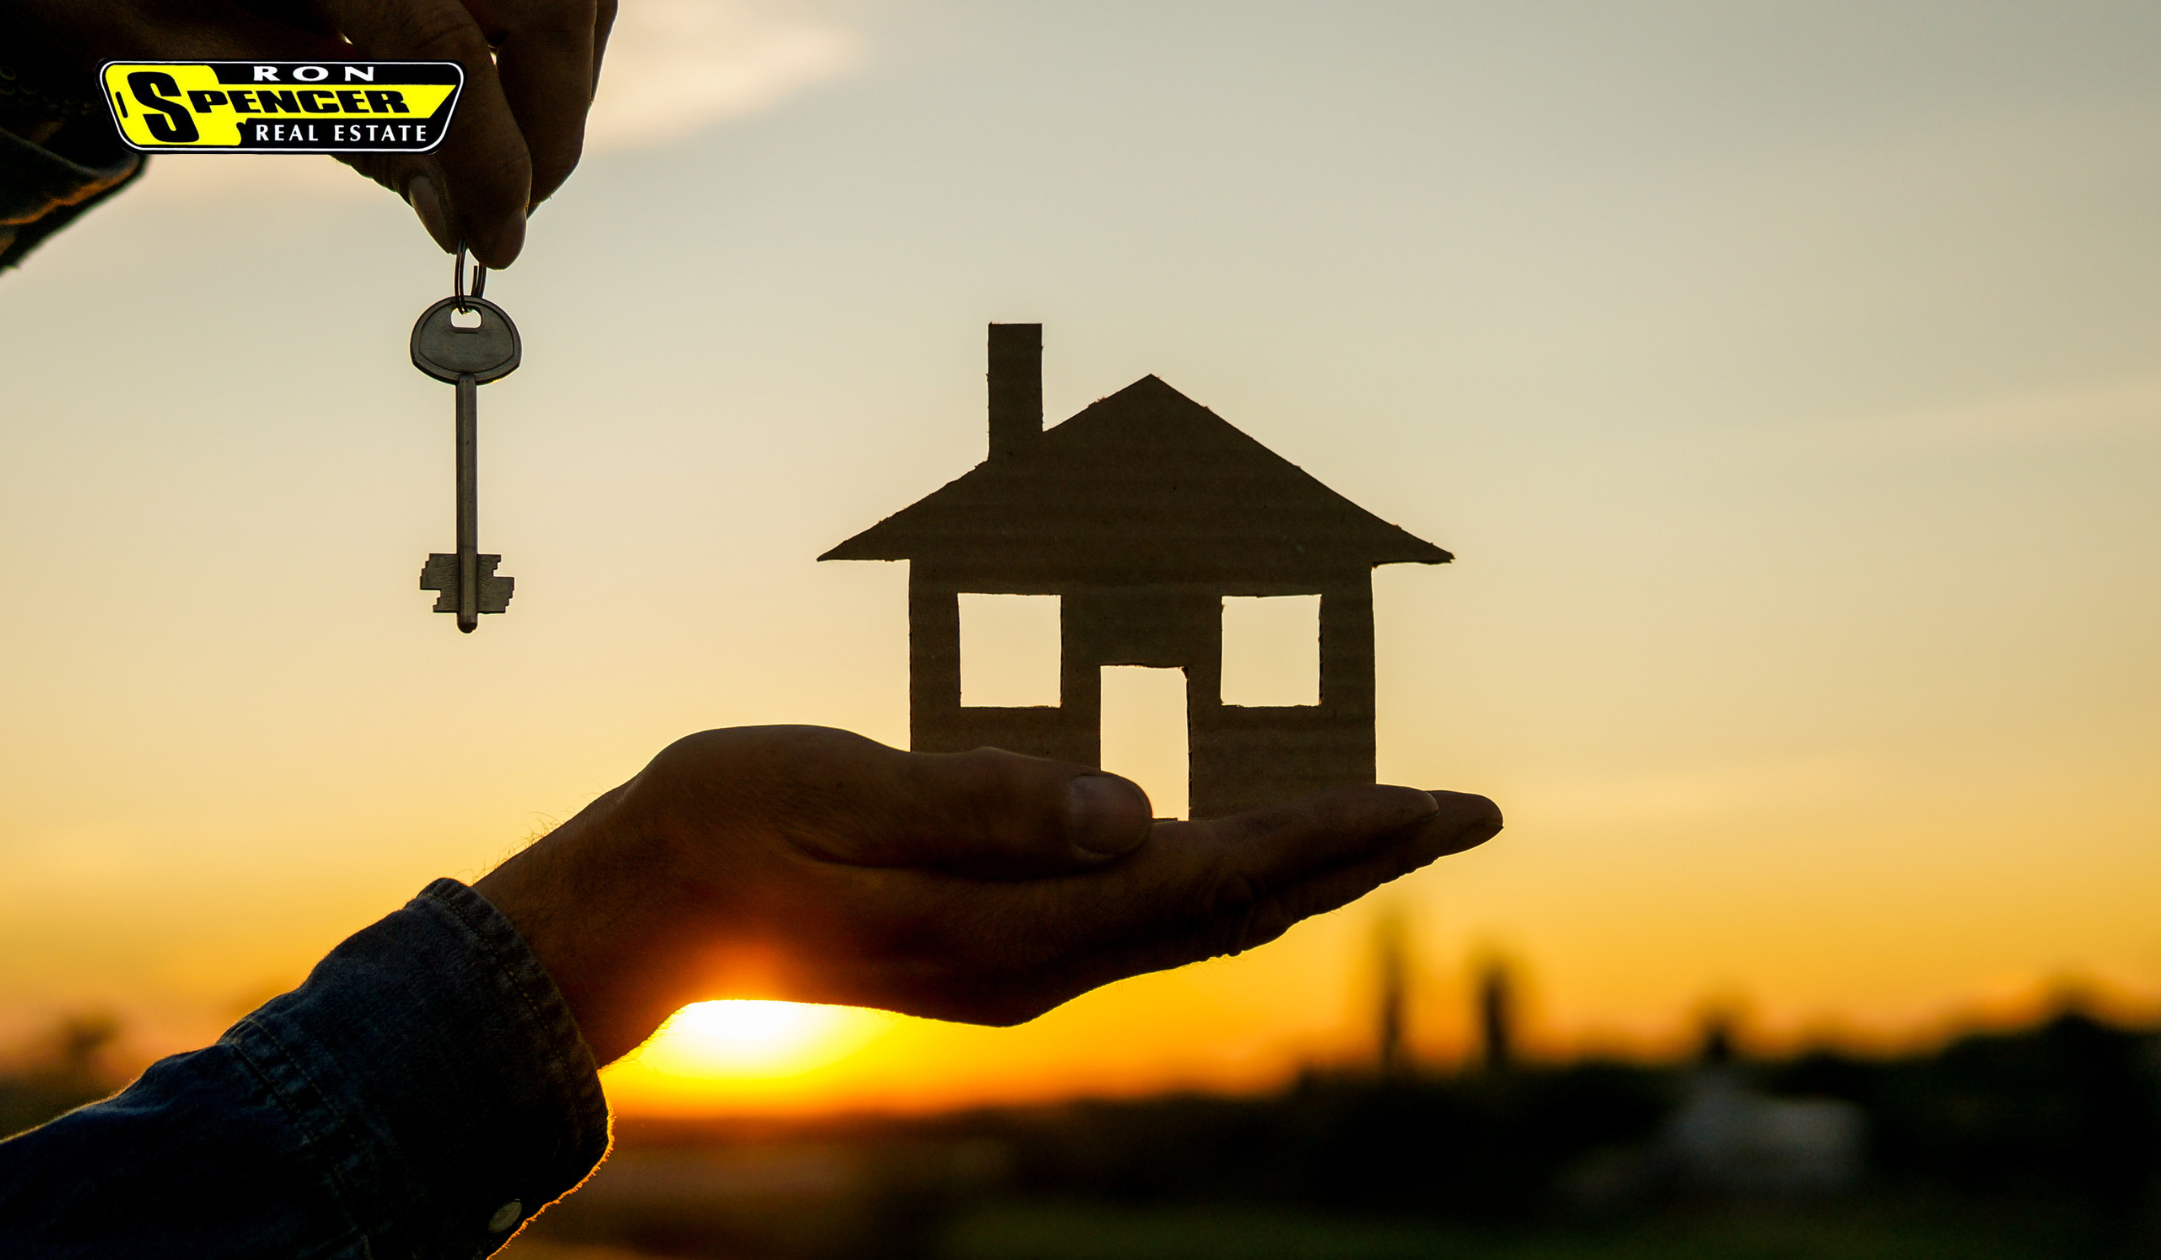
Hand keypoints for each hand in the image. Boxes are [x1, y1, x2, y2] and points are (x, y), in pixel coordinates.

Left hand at [0, 0, 615, 265]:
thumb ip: (340, 129)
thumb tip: (457, 214)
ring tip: (512, 155)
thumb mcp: (198, 58)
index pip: (442, 48)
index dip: (489, 160)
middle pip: (547, 13)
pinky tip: (512, 85)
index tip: (497, 239)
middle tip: (512, 206)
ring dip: (562, 84)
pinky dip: (560, 37)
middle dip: (549, 127)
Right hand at [474, 726, 1502, 1064]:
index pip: (1210, 874)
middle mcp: (1037, 957)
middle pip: (1236, 904)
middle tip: (1468, 812)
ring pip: (1203, 913)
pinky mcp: (999, 944)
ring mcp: (1020, 960)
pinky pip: (1148, 912)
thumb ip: (985, 807)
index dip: (1329, 835)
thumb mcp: (843, 796)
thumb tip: (1134, 810)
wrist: (642, 911)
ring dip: (1307, 868)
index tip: (1432, 802)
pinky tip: (1256, 854)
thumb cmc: (728, 828)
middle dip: (1358, 855)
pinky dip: (1230, 876)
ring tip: (1394, 826)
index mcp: (1011, 924)